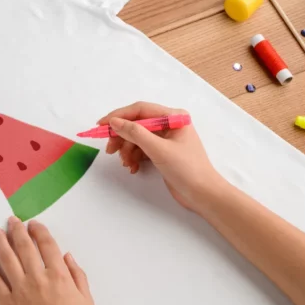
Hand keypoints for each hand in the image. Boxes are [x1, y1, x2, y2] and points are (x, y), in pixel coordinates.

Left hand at [0, 216, 97, 304]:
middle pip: (25, 247)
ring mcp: (20, 291)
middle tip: (12, 220)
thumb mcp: (88, 302)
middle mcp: (38, 279)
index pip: (47, 245)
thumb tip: (67, 256)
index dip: (40, 231)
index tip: (34, 224)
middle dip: (17, 230)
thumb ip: (78, 276)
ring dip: (0, 242)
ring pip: (7, 259)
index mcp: (60, 276)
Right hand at [99, 101, 226, 212]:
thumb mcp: (159, 149)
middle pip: (137, 124)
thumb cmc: (186, 169)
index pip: (140, 110)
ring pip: (137, 139)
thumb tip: (114, 122)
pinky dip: (134, 157)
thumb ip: (135, 133)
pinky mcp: (163, 153)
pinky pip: (142, 150)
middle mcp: (170, 124)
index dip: (119, 116)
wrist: (203, 195)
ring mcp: (166, 139)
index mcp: (173, 117)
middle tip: (110, 151)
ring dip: (127, 150)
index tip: (101, 125)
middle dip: (122, 137)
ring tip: (125, 163)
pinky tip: (133, 168)